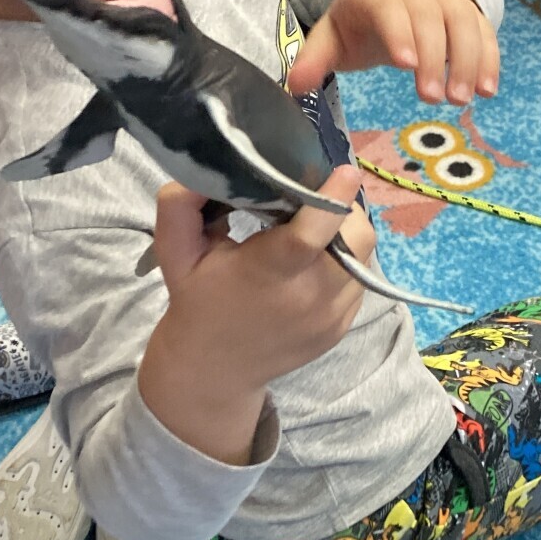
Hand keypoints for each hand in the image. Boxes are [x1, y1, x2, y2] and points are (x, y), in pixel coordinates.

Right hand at [139, 168, 374, 463]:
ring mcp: (330, 316)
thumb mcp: (176, 252)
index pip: (309, 236)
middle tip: (316, 200)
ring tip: (316, 228)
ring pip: (364, 255)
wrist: (215, 368)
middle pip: (355, 238)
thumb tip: (204, 171)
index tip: (344, 170)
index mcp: (265, 274)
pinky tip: (314, 262)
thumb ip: (180, 206)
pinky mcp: (342, 326)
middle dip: (343, 209)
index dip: (332, 199)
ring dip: (346, 234)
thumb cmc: (197, 299)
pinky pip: (359, 278)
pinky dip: (344, 261)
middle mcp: (307, 298)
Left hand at [288, 0, 499, 104]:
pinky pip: (484, 30)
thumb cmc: (362, 22)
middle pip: (429, 15)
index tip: (406, 65)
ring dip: (467, 60)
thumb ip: (315, 60)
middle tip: (433, 98)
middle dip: (435, 56)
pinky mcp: (469, 11)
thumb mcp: (333, 36)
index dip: (399, 31)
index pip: (388, 5)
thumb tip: (294, 87)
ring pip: (463, 21)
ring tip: (462, 99)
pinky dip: (489, 59)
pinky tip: (488, 90)